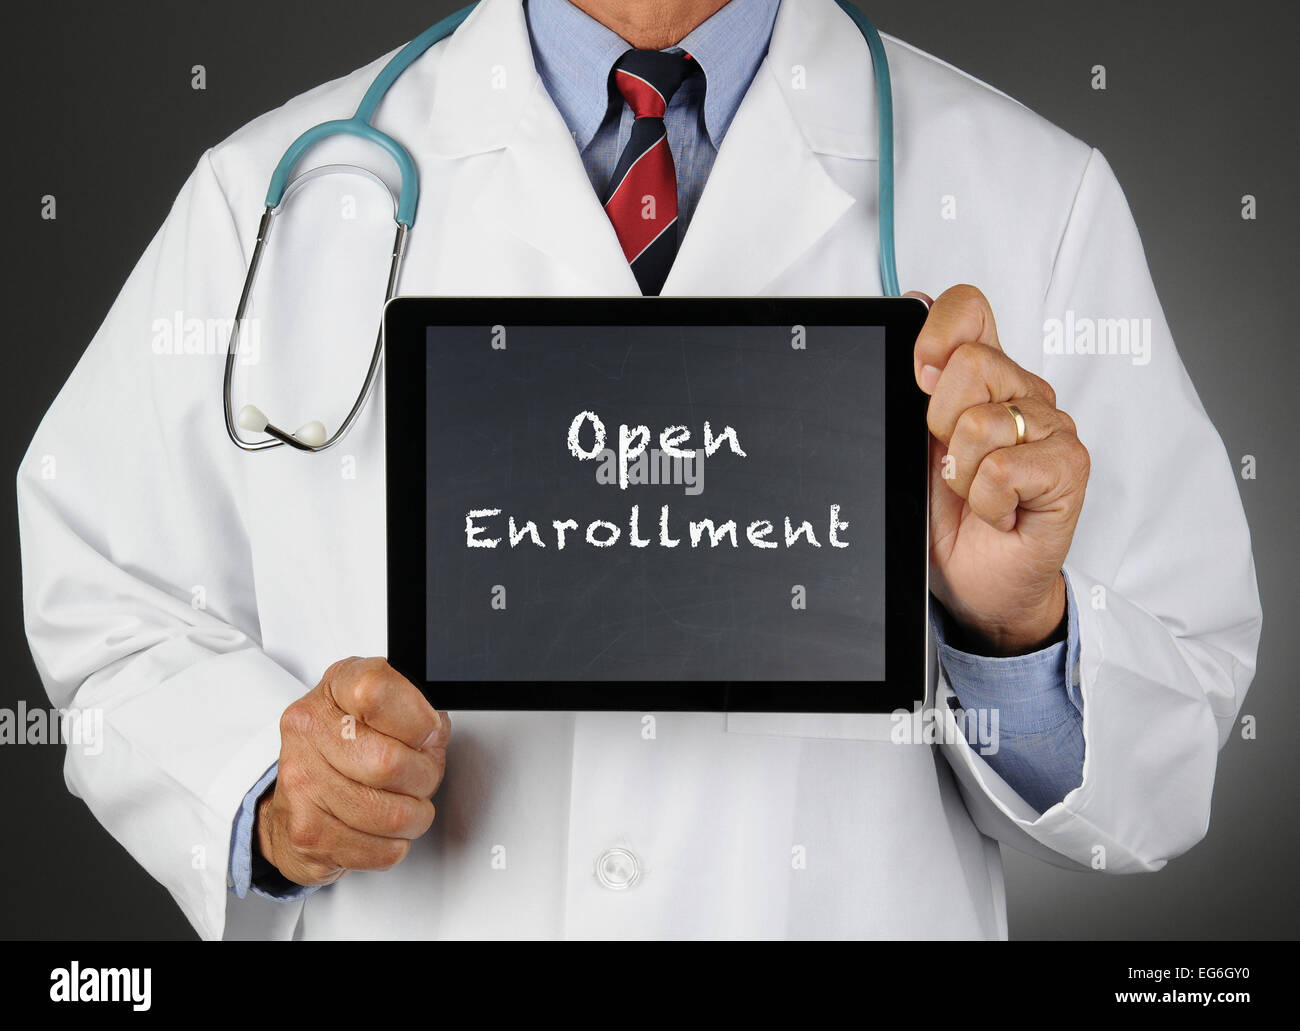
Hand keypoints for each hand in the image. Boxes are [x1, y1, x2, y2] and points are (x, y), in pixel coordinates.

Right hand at [255, 657, 449, 886]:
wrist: (294, 795)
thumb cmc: (352, 746)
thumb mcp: (387, 706)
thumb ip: (417, 708)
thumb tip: (435, 734)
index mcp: (335, 688)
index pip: (376, 692)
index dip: (416, 720)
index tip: (426, 734)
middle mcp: (309, 729)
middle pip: (389, 763)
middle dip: (424, 778)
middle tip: (421, 777)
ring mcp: (301, 782)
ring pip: (391, 814)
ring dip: (414, 817)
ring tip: (406, 805)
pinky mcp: (305, 832)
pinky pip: (380, 852)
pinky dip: (394, 846)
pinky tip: (382, 830)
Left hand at [910, 285, 1089, 655]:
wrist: (975, 582)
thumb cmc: (947, 516)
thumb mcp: (915, 445)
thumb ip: (919, 384)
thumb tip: (912, 303)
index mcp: (985, 378)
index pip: (970, 309)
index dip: (938, 333)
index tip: (919, 377)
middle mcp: (1024, 392)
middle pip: (971, 365)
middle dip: (940, 425)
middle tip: (951, 465)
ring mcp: (1053, 427)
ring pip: (983, 422)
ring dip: (962, 473)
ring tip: (975, 494)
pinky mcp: (1069, 466)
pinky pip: (1004, 468)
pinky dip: (987, 501)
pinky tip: (998, 513)